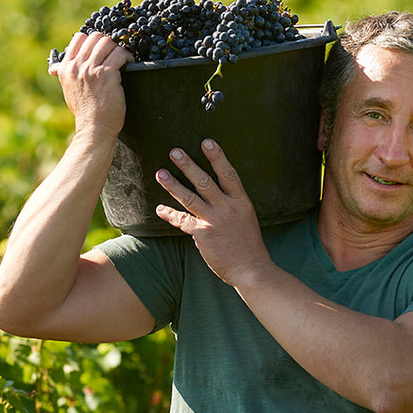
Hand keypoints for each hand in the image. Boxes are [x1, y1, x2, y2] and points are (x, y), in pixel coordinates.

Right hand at [50, 31, 131, 141]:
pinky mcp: (106, 74)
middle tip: (114, 54)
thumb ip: (65, 75)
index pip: (79, 38)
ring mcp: (91, 69)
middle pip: (95, 37)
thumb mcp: (68, 90)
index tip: (102, 49)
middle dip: (107, 43)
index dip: (93, 41)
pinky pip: (119, 53)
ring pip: (108, 42)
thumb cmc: (84, 111)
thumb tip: (54, 68)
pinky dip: (127, 56)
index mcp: (66, 68)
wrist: (94, 128)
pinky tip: (129, 63)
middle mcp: (77, 66)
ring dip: (118, 49)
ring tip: (123, 59)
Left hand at [154, 140, 268, 286]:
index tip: (207, 142)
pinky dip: (170, 215)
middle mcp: (228, 208)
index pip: (229, 174)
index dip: (217, 157)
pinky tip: (160, 209)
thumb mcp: (246, 219)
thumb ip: (232, 206)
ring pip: (190, 198)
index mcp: (241, 202)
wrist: (252, 270)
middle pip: (205, 182)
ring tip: (160, 173)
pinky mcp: (204, 234)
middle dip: (188, 165)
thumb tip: (215, 198)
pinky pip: (183, 221)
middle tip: (174, 151)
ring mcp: (215, 221)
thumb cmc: (249, 246)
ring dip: (173, 185)